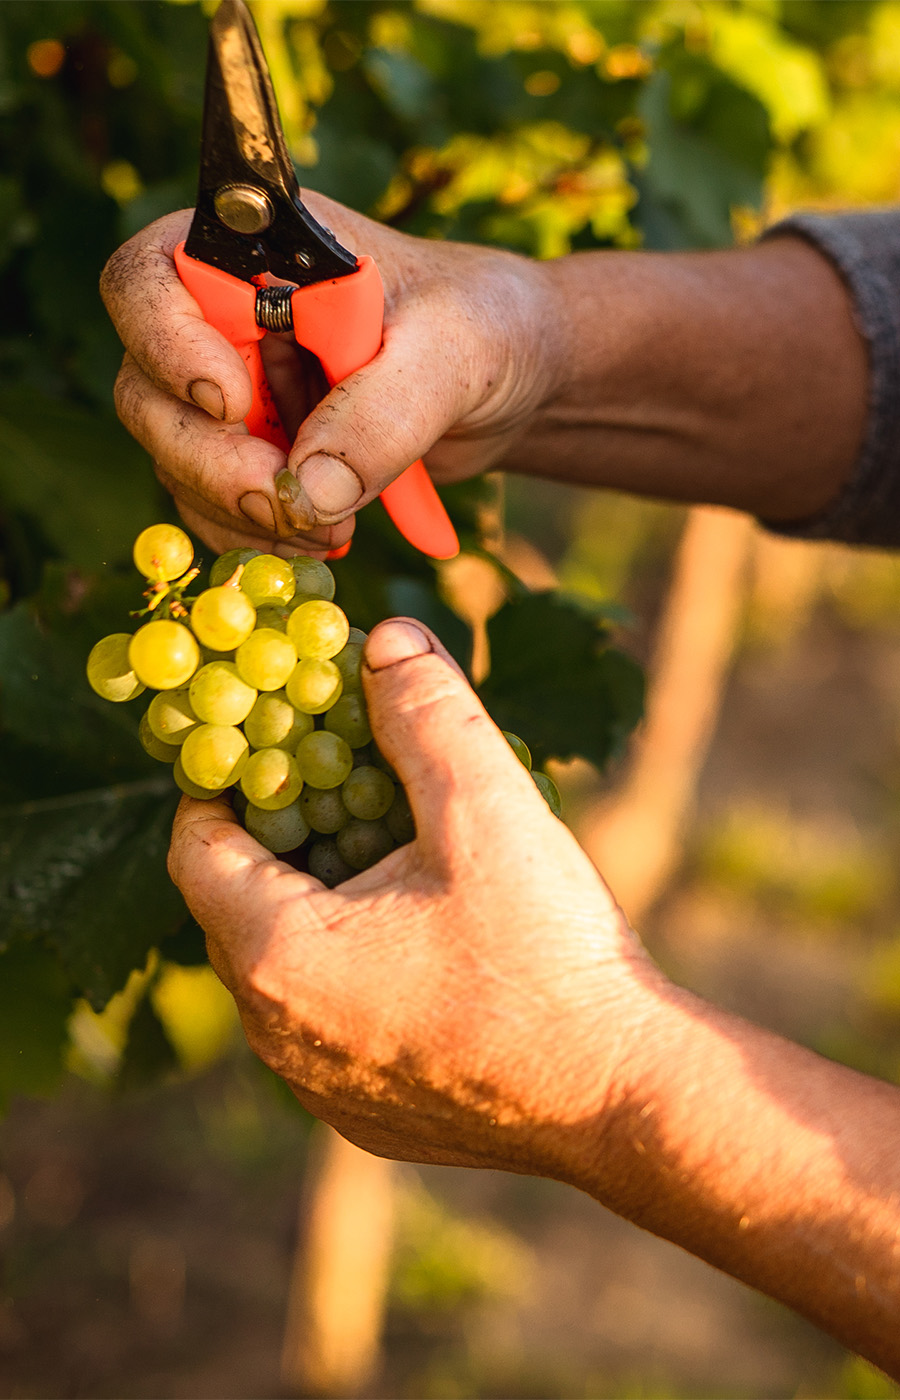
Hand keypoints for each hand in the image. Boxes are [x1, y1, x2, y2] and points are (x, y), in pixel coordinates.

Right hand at [100, 201, 557, 557]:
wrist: (513, 381)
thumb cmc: (488, 329)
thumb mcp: (454, 353)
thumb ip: (384, 412)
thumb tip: (305, 492)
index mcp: (257, 251)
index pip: (148, 277)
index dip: (167, 344)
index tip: (232, 401)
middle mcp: (224, 317)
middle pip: (148, 389)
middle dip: (209, 458)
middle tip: (281, 501)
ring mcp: (231, 389)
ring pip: (175, 456)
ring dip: (237, 508)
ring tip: (329, 530)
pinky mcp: (252, 450)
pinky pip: (210, 503)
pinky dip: (252, 533)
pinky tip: (319, 539)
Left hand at [167, 617, 663, 1175]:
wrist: (623, 1097)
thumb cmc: (548, 954)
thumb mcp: (487, 807)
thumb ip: (426, 711)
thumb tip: (387, 639)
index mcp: (279, 954)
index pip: (196, 847)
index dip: (221, 782)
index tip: (268, 744)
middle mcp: (275, 1034)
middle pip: (234, 910)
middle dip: (276, 842)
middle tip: (334, 790)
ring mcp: (316, 1088)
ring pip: (281, 973)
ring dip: (314, 910)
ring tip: (384, 860)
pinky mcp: (364, 1118)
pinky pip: (325, 1027)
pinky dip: (348, 976)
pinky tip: (422, 947)